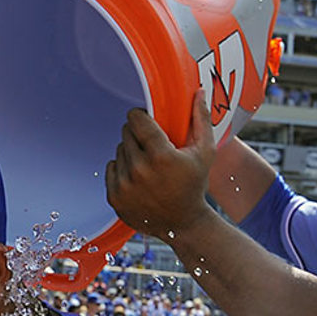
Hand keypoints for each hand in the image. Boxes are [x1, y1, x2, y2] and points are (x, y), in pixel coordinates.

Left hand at [105, 90, 215, 239]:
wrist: (182, 224)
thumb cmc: (195, 185)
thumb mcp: (205, 152)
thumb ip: (201, 120)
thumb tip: (198, 91)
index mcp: (161, 155)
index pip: (136, 119)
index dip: (141, 116)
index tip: (146, 120)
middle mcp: (139, 170)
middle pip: (126, 133)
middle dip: (137, 134)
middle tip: (151, 146)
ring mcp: (125, 185)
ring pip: (119, 150)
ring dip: (130, 152)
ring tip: (147, 164)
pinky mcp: (115, 197)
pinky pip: (111, 168)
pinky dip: (122, 170)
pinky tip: (138, 178)